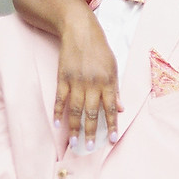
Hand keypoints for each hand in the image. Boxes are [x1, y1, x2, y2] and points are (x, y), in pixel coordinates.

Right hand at [55, 11, 119, 149]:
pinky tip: (58, 125)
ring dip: (74, 127)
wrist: (80, 30)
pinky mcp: (62, 77)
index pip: (111, 108)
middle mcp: (92, 84)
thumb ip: (115, 89)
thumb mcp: (113, 67)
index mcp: (107, 82)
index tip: (112, 140)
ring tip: (74, 142)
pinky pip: (60, 98)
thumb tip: (121, 109)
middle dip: (91, 132)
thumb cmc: (100, 49)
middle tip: (90, 147)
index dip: (112, 125)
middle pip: (91, 113)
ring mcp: (76, 81)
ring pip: (75, 109)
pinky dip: (58, 112)